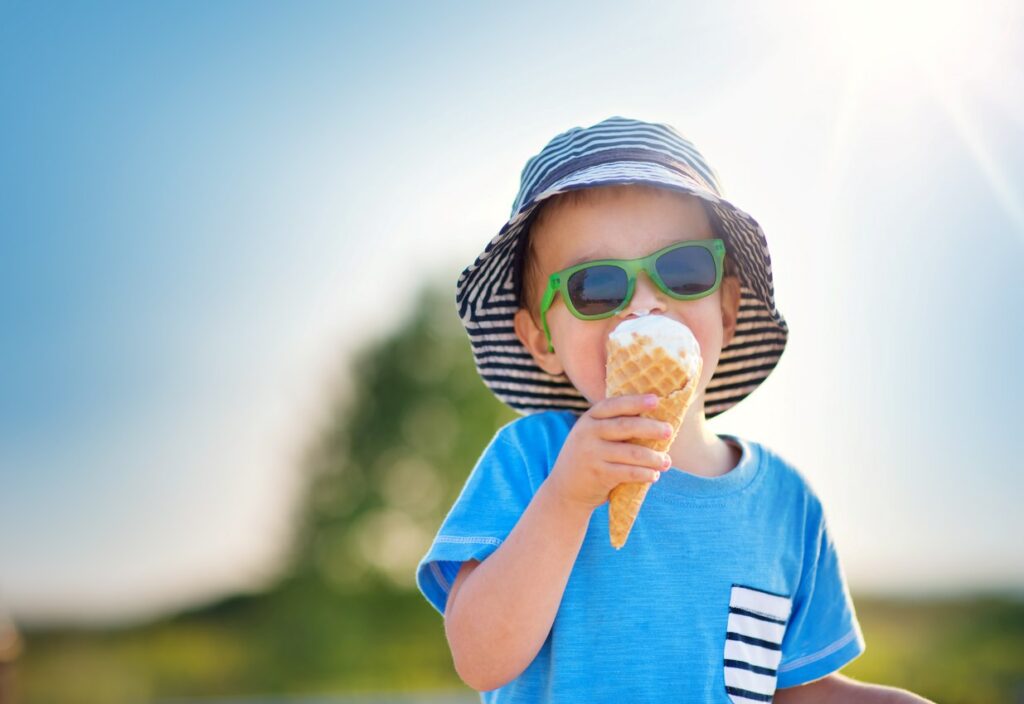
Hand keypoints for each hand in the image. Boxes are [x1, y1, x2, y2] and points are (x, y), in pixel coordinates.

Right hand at [546, 393, 673, 512]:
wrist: (564, 489)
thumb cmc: (588, 457)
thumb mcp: (591, 436)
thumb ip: (611, 425)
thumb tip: (652, 417)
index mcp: (589, 419)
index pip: (614, 405)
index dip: (635, 402)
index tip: (656, 400)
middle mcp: (588, 433)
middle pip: (625, 426)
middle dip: (651, 428)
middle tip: (669, 431)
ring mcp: (592, 454)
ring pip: (631, 452)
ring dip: (653, 457)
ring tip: (667, 461)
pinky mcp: (599, 474)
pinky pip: (628, 472)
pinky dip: (645, 474)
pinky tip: (654, 475)